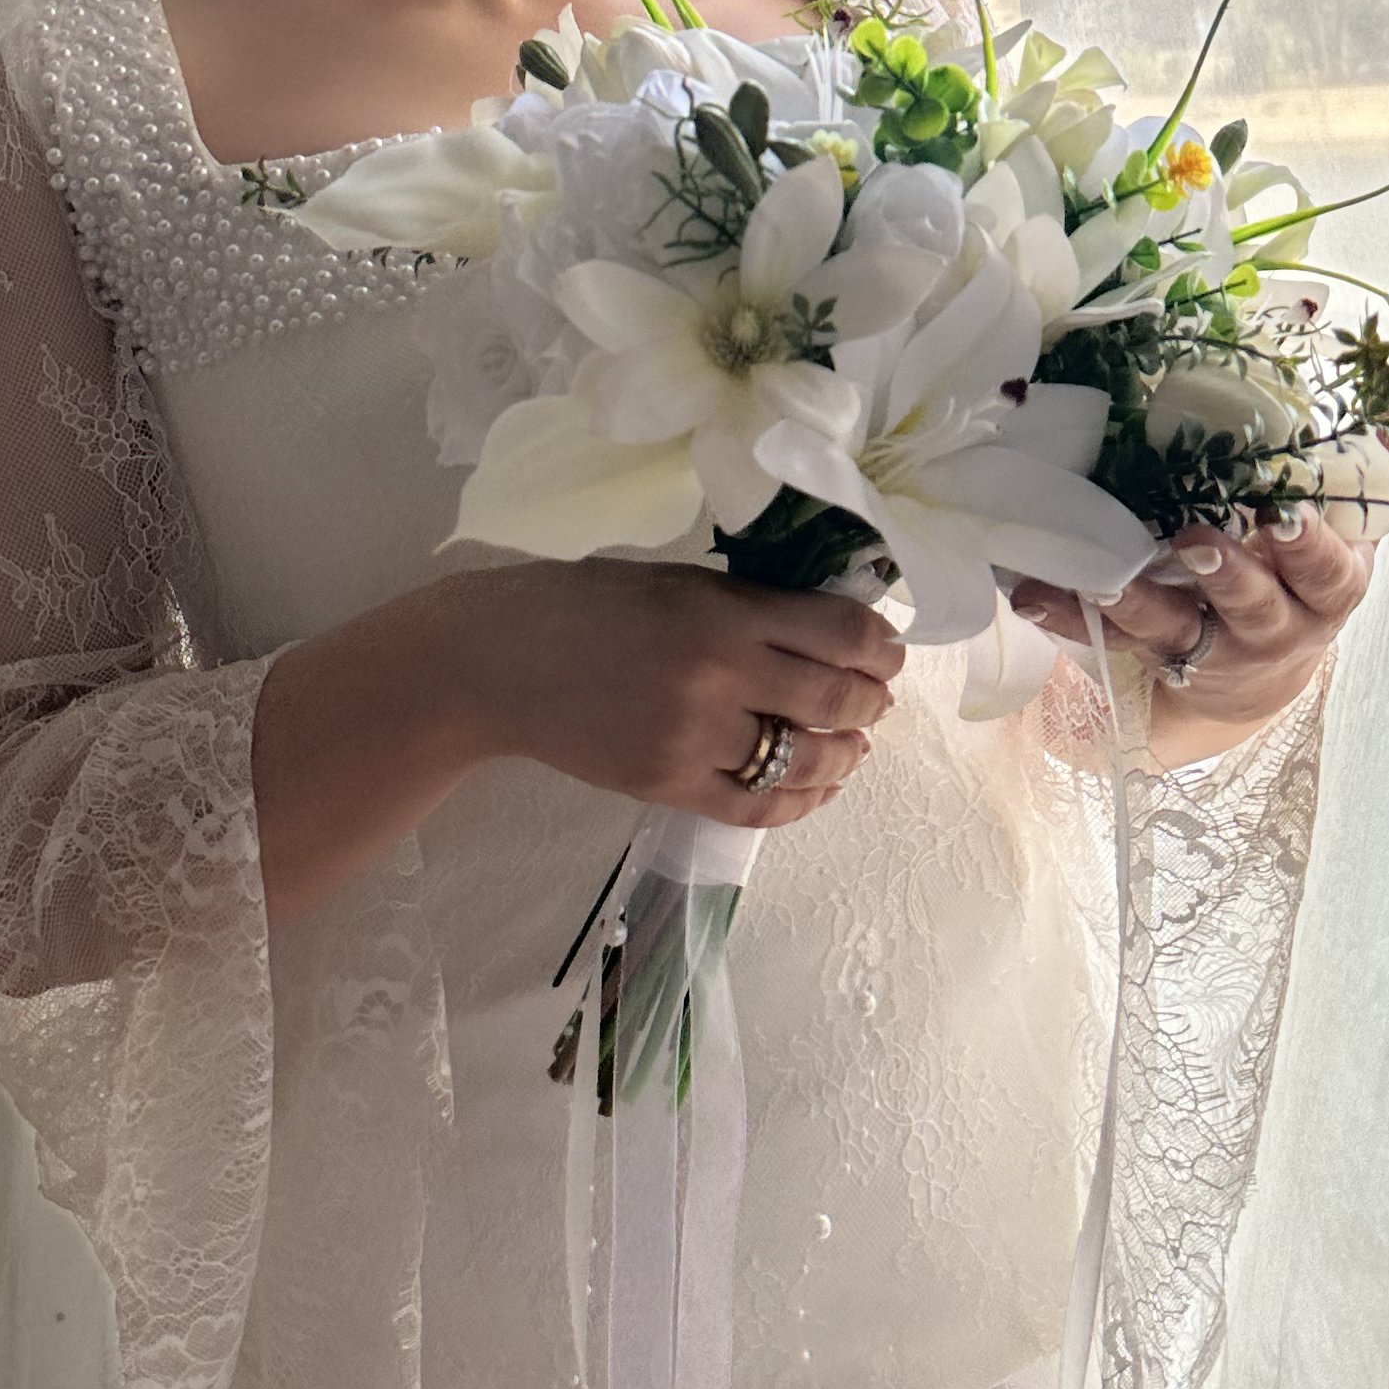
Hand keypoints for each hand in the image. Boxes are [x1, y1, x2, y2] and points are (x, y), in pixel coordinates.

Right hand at [443, 557, 902, 829]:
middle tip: (877, 700)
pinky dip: (799, 801)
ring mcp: (696, 737)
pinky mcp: (670, 785)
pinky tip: (814, 787)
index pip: (841, 633)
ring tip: (852, 746)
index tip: (888, 651)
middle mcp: (722, 675)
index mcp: (726, 610)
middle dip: (871, 702)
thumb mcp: (679, 582)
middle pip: (834, 699)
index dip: (881, 647)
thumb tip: (830, 628)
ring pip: (806, 759)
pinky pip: (757, 806)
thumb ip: (751, 604)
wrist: (500, 661)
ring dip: (845, 754)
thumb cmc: (586, 603)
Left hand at [1010, 516, 1369, 758]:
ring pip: (1171, 627)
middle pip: (1253, 605)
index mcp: (1328, 586)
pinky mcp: (1153, 654)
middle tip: (1196, 540)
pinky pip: (1107, 636)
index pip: (1328, 571)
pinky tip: (1032, 591)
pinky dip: (1068, 615)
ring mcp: (1210, 645)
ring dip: (1133, 598)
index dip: (1308, 548)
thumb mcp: (1353, 518)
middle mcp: (1273, 625)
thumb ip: (1383, 439)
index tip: (1285, 512)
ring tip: (1097, 572)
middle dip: (1228, 575)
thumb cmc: (1307, 570)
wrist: (1261, 673)